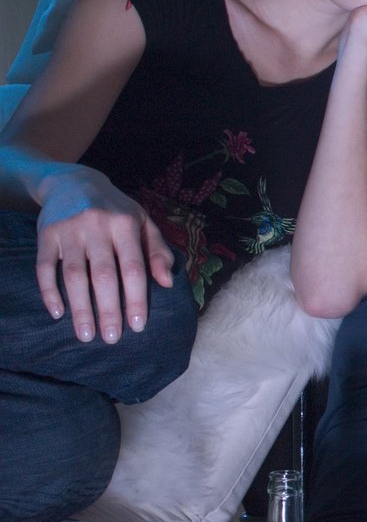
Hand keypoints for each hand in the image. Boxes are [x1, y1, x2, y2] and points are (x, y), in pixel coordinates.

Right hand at [35, 165, 174, 342]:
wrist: (73, 182)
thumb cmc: (117, 210)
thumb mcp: (144, 222)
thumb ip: (158, 251)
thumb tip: (167, 282)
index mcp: (125, 225)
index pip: (133, 267)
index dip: (135, 298)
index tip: (137, 326)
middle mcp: (97, 227)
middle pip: (103, 276)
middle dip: (108, 310)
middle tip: (111, 339)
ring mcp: (69, 231)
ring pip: (74, 275)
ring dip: (80, 308)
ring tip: (85, 335)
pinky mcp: (46, 235)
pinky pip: (44, 268)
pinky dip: (49, 292)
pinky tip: (57, 313)